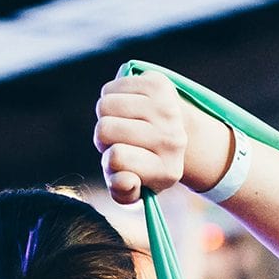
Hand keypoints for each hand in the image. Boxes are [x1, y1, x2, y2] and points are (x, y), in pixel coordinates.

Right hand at [93, 70, 186, 203]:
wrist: (176, 134)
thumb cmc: (144, 166)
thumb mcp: (135, 190)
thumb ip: (124, 194)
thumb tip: (124, 180)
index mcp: (166, 171)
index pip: (116, 159)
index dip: (108, 161)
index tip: (121, 163)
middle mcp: (172, 139)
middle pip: (104, 129)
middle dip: (103, 138)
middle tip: (118, 141)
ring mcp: (167, 108)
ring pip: (105, 106)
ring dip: (105, 116)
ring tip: (120, 123)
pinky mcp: (158, 84)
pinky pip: (111, 88)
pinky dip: (110, 98)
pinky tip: (125, 108)